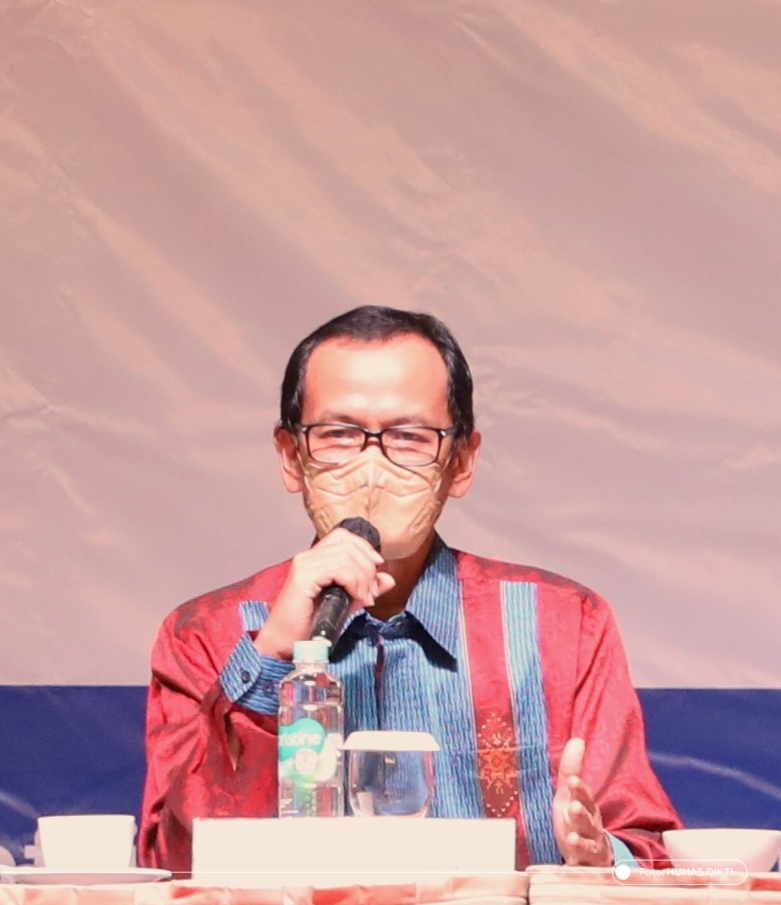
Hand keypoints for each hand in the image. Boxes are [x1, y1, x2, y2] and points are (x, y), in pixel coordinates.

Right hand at [255, 527, 395, 659]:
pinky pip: (338, 569)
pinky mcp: (303, 577)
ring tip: (364, 598)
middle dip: (368, 568)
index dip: (364, 548)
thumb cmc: (310, 624)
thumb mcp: (346, 602)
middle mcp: (308, 556)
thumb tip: (389, 579)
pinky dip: (353, 582)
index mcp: (315, 558)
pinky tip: (356, 598)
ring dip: (363, 578)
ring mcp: (304, 564)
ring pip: (346, 557)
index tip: (377, 567)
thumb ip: (366, 588)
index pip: (344, 536)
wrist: (286, 642)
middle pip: (349, 546)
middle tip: (371, 592)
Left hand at [552, 737, 612, 866]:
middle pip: (589, 820)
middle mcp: (592, 828)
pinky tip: (568, 866)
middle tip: (573, 807)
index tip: (573, 780)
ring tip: (572, 838)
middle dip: (582, 814)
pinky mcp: (585, 867)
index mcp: (588, 808)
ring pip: (589, 845)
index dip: (580, 789)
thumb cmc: (576, 820)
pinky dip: (577, 868)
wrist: (590, 855)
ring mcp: (591, 848)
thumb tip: (577, 740)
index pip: (586, 797)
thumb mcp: (568, 795)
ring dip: (581, 841)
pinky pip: (583, 868)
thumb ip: (569, 769)